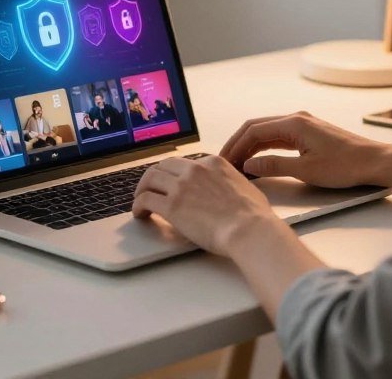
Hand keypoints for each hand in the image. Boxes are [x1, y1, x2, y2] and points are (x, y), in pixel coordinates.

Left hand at [132, 155, 281, 255]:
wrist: (249, 229)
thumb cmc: (253, 215)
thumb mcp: (244, 185)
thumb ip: (230, 182)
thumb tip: (230, 189)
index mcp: (213, 163)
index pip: (185, 163)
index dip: (175, 174)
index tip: (171, 182)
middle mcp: (195, 169)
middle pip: (164, 166)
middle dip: (155, 177)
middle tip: (151, 189)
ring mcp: (182, 186)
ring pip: (150, 178)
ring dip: (142, 189)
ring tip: (141, 201)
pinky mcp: (172, 205)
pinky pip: (145, 199)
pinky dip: (138, 205)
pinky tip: (140, 214)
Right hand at [220, 110, 389, 187]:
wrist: (375, 162)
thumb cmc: (346, 165)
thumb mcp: (306, 170)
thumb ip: (274, 166)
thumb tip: (249, 166)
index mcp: (294, 123)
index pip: (254, 131)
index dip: (235, 146)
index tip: (224, 161)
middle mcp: (296, 119)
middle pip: (257, 128)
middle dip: (238, 144)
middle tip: (224, 162)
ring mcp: (303, 125)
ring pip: (267, 133)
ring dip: (250, 147)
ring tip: (237, 164)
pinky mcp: (308, 134)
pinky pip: (279, 138)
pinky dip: (264, 148)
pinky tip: (257, 161)